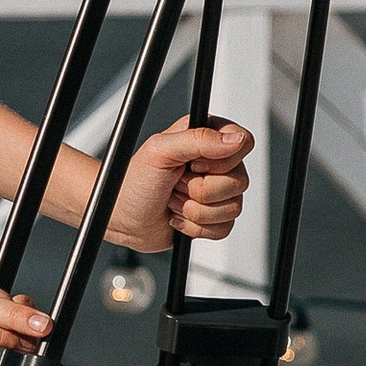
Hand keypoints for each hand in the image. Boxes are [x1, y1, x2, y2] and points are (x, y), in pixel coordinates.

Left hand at [104, 118, 252, 253]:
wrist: (122, 216)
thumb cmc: (134, 182)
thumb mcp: (160, 151)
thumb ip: (199, 139)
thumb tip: (236, 139)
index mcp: (206, 137)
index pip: (243, 142)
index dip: (220, 160)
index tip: (192, 165)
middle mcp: (215, 163)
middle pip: (239, 181)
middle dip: (200, 191)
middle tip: (175, 184)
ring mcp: (216, 192)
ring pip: (233, 208)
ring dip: (194, 211)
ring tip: (173, 200)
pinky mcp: (213, 217)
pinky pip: (224, 228)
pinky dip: (196, 228)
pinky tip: (178, 217)